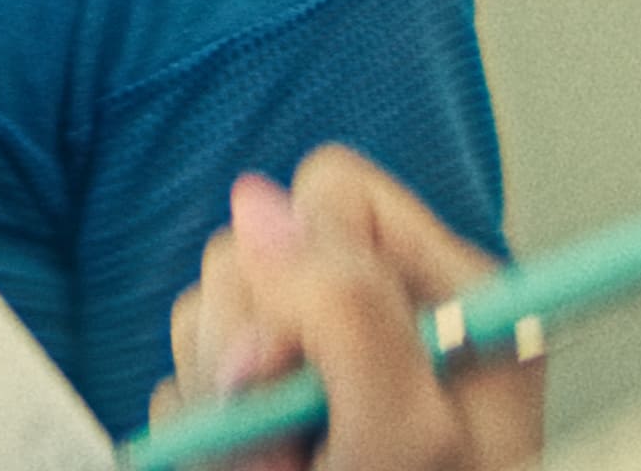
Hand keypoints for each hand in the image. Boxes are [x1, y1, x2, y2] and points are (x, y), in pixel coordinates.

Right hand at [154, 145, 547, 470]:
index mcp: (453, 300)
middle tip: (292, 439)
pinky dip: (207, 443)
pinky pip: (186, 389)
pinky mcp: (259, 416)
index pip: (334, 196)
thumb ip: (345, 314)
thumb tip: (258, 204)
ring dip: (224, 407)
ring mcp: (314, 369)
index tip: (305, 355)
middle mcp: (382, 319)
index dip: (302, 264)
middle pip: (253, 250)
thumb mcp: (404, 443)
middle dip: (248, 345)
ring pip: (208, 319)